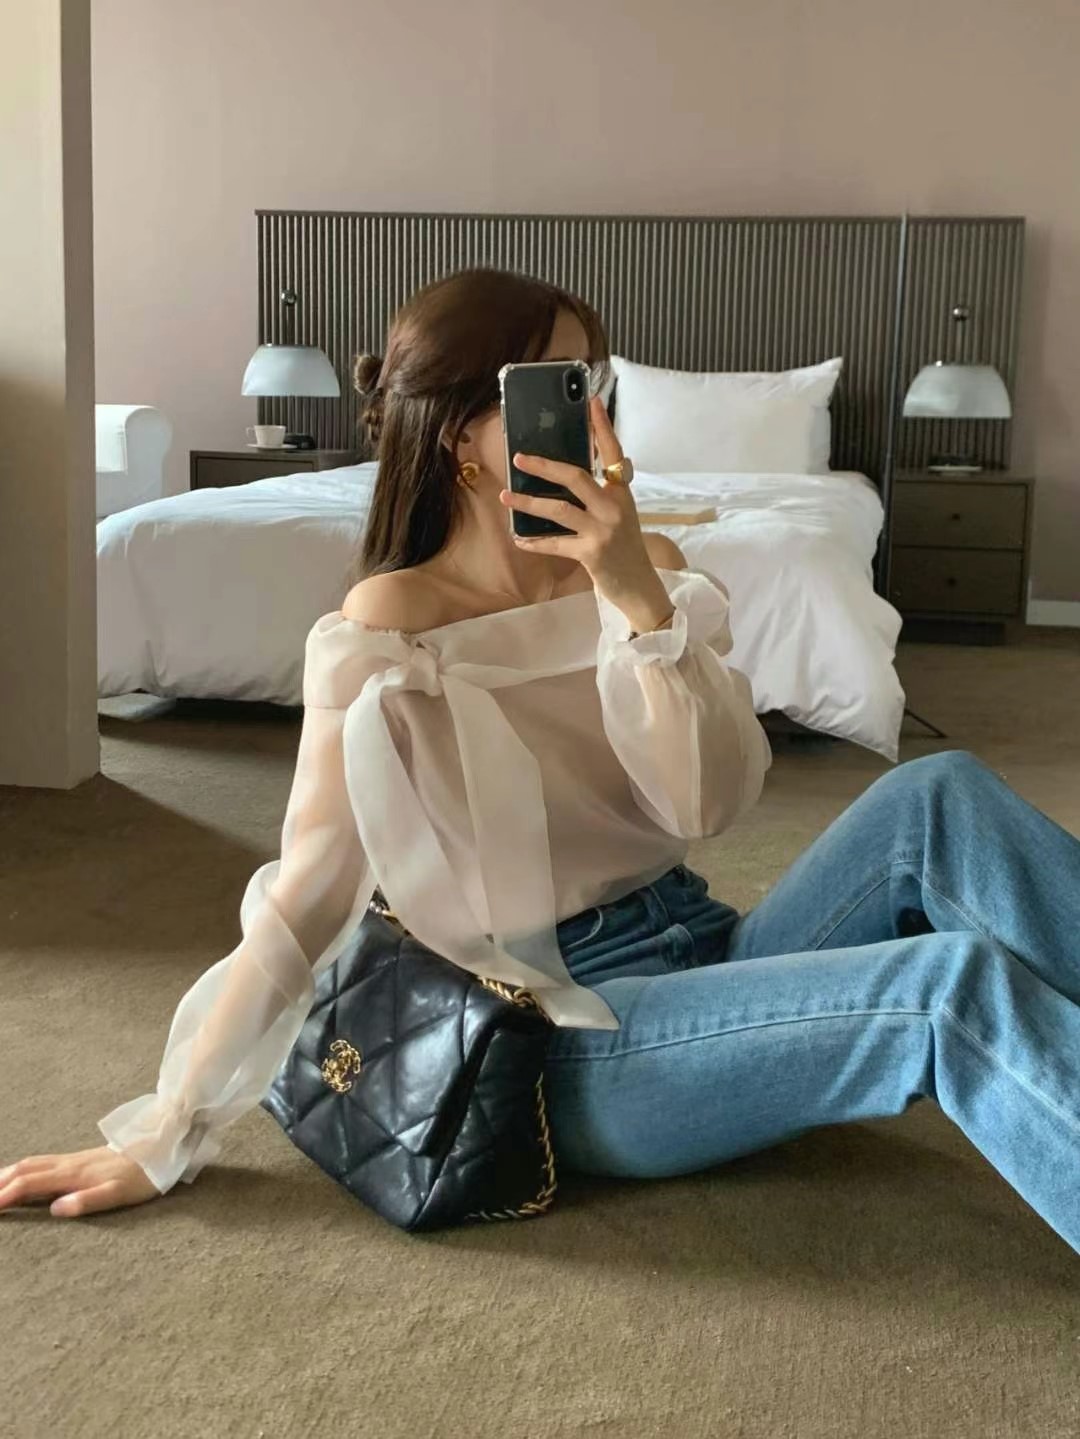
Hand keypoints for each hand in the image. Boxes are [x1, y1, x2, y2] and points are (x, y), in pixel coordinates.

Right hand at [0, 1145, 162, 1217]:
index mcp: (73, 1175)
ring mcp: (73, 1159)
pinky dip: (23, 1168)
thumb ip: (87, 1201)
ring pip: (32, 1162)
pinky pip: (43, 1161)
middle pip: (24, 1169)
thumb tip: (55, 1209)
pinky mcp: (80, 1159)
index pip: (29, 1183)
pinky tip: (23, 1174)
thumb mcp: (118, 1194)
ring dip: (8, 1173)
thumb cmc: (141, 1176)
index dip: (4, 1195)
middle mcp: (69, 1164)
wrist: (160, 1148)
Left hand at [501, 396, 674, 631]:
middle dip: (545, 466)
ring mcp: (603, 531)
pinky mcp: (592, 554)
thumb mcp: (620, 515)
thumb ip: (603, 494)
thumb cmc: (626, 548)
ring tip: (505, 497)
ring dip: (528, 503)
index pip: (613, 453)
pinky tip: (519, 538)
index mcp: (622, 493)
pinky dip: (534, 542)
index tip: (591, 401)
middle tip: (520, 458)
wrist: (640, 587)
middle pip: (576, 477)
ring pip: (559, 510)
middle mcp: (614, 508)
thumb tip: (569, 473)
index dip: (602, 427)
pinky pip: (555, 544)